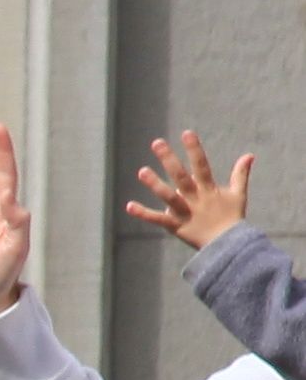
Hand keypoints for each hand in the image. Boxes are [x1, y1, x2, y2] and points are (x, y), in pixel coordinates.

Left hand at [125, 126, 255, 249]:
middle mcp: (195, 198)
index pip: (202, 165)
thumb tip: (249, 155)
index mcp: (209, 189)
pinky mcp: (176, 226)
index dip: (195, 149)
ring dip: (155, 184)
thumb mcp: (238, 194)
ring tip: (141, 171)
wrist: (228, 246)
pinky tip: (129, 205)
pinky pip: (157, 219)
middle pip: (181, 176)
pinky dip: (143, 213)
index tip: (187, 133)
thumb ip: (240, 174)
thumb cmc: (231, 218)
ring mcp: (185, 212)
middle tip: (156, 142)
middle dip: (169, 159)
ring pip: (168, 196)